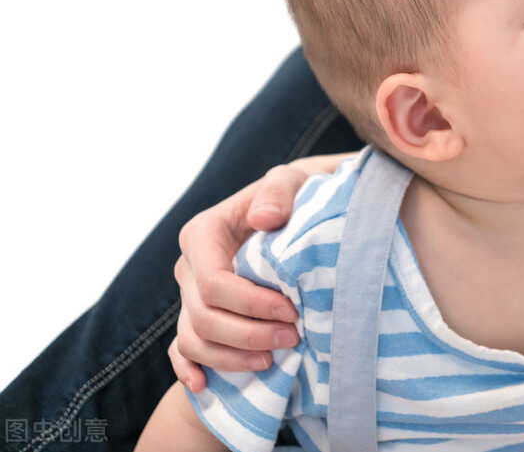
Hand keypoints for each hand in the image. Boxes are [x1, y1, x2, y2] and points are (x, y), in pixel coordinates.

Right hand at [170, 164, 308, 391]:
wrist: (296, 208)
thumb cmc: (293, 196)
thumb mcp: (291, 181)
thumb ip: (278, 192)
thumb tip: (263, 219)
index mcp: (203, 233)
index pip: (215, 282)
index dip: (251, 305)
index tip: (292, 311)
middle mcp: (190, 267)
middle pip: (204, 316)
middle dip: (248, 335)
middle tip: (294, 337)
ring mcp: (190, 294)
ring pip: (193, 339)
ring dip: (230, 357)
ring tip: (272, 360)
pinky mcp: (198, 314)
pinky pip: (182, 348)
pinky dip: (188, 369)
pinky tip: (203, 386)